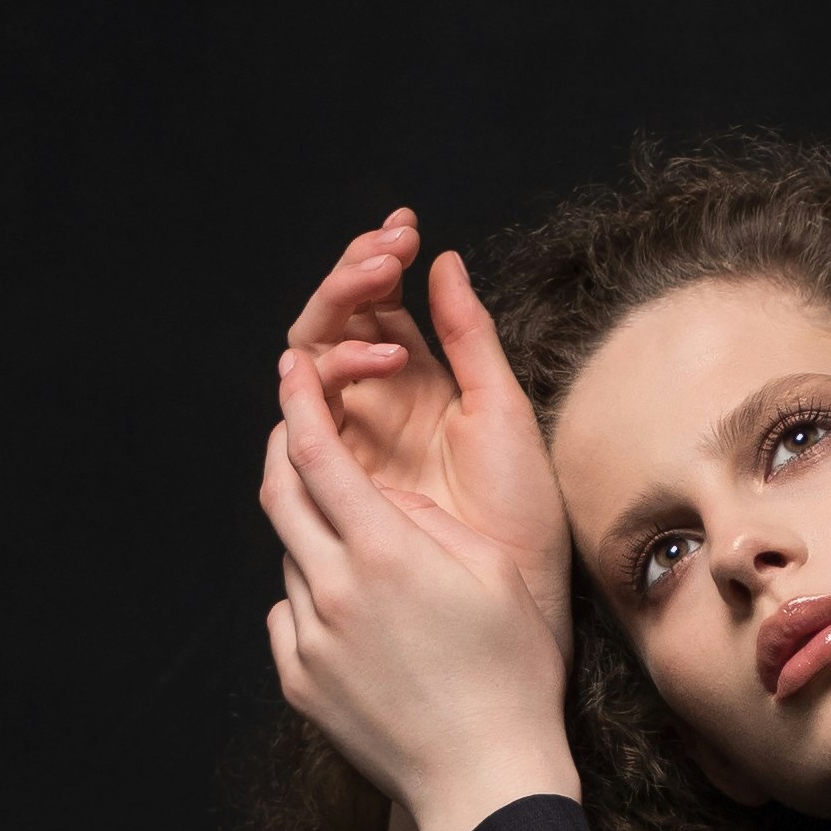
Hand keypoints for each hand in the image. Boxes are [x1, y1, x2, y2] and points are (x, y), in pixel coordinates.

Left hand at [259, 262, 580, 830]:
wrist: (484, 774)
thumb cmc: (512, 669)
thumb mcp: (493, 570)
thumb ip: (430, 517)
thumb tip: (384, 486)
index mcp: (385, 551)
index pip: (316, 452)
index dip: (299, 401)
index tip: (292, 367)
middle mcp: (334, 590)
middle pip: (280, 494)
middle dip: (282, 448)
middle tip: (296, 426)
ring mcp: (309, 639)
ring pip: (289, 557)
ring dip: (309, 533)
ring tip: (355, 540)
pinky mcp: (299, 679)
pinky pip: (289, 615)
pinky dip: (311, 597)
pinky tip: (355, 613)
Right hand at [281, 210, 572, 654]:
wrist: (518, 600)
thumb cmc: (523, 517)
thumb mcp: (502, 411)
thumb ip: (469, 336)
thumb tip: (441, 259)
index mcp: (422, 388)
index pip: (378, 307)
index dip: (380, 264)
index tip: (404, 230)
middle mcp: (378, 410)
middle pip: (335, 325)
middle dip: (351, 279)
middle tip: (383, 251)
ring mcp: (353, 445)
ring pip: (315, 362)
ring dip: (338, 314)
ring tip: (378, 290)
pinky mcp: (337, 482)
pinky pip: (307, 421)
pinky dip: (323, 380)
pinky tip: (358, 356)